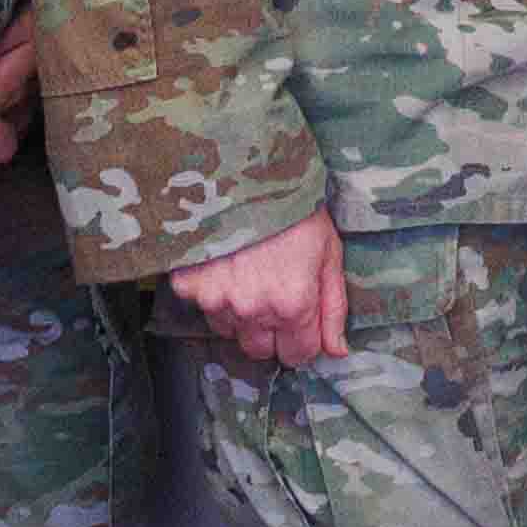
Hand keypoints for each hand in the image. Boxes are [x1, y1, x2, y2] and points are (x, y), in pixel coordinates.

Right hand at [172, 208, 348, 369]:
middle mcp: (254, 311)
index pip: (298, 355)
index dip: (302, 340)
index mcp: (293, 305)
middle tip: (273, 296)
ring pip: (230, 331)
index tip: (301, 319)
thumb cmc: (294, 208)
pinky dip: (213, 292)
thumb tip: (338, 351)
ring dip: (240, 315)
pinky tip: (224, 265)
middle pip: (260, 352)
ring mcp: (217, 300)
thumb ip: (334, 307)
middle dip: (270, 332)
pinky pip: (202, 307)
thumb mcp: (329, 252)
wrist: (244, 172)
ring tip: (249, 275)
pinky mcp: (189, 286)